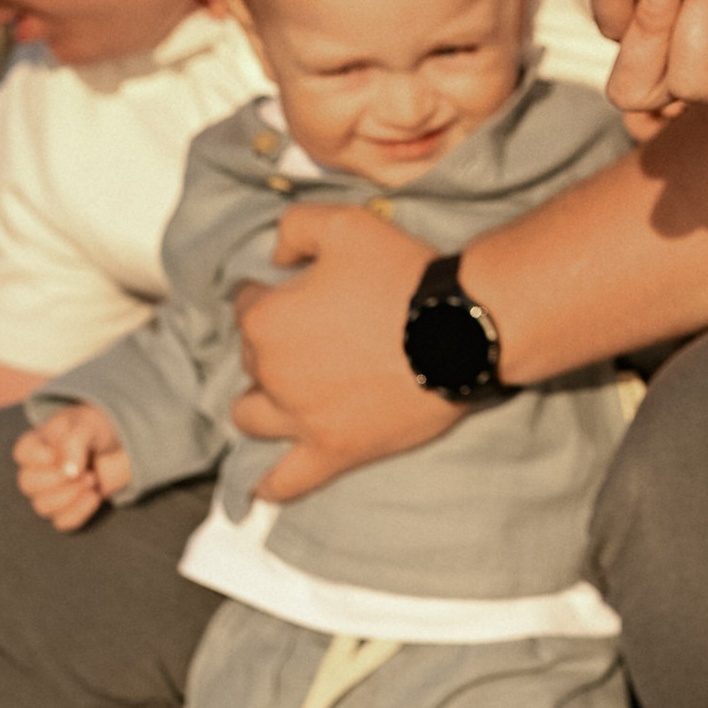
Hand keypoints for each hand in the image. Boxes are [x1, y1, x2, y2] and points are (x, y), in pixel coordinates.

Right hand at [12, 403, 129, 528]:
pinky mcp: (68, 508)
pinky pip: (62, 522)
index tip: (59, 453)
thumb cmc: (97, 429)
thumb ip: (74, 443)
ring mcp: (51, 492)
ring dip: (69, 496)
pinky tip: (95, 496)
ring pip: (42, 506)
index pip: (22, 454)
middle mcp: (38, 469)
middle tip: (84, 470)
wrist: (121, 447)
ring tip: (93, 480)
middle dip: (57, 479)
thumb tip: (68, 473)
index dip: (39, 457)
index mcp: (37, 443)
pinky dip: (79, 512)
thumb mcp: (87, 425)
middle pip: (27, 484)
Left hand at [232, 201, 449, 502]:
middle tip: (316, 335)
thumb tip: (274, 256)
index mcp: (268, 319)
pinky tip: (262, 484)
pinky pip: (286, 480)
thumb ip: (294, 228)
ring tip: (287, 395)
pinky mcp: (334, 452)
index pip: (247, 305)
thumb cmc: (403, 274)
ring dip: (261, 403)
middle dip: (273, 345)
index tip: (301, 292)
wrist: (460, 330)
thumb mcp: (345, 223)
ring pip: (251, 417)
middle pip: (251, 360)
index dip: (272, 294)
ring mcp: (301, 418)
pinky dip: (268, 483)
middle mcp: (273, 372)